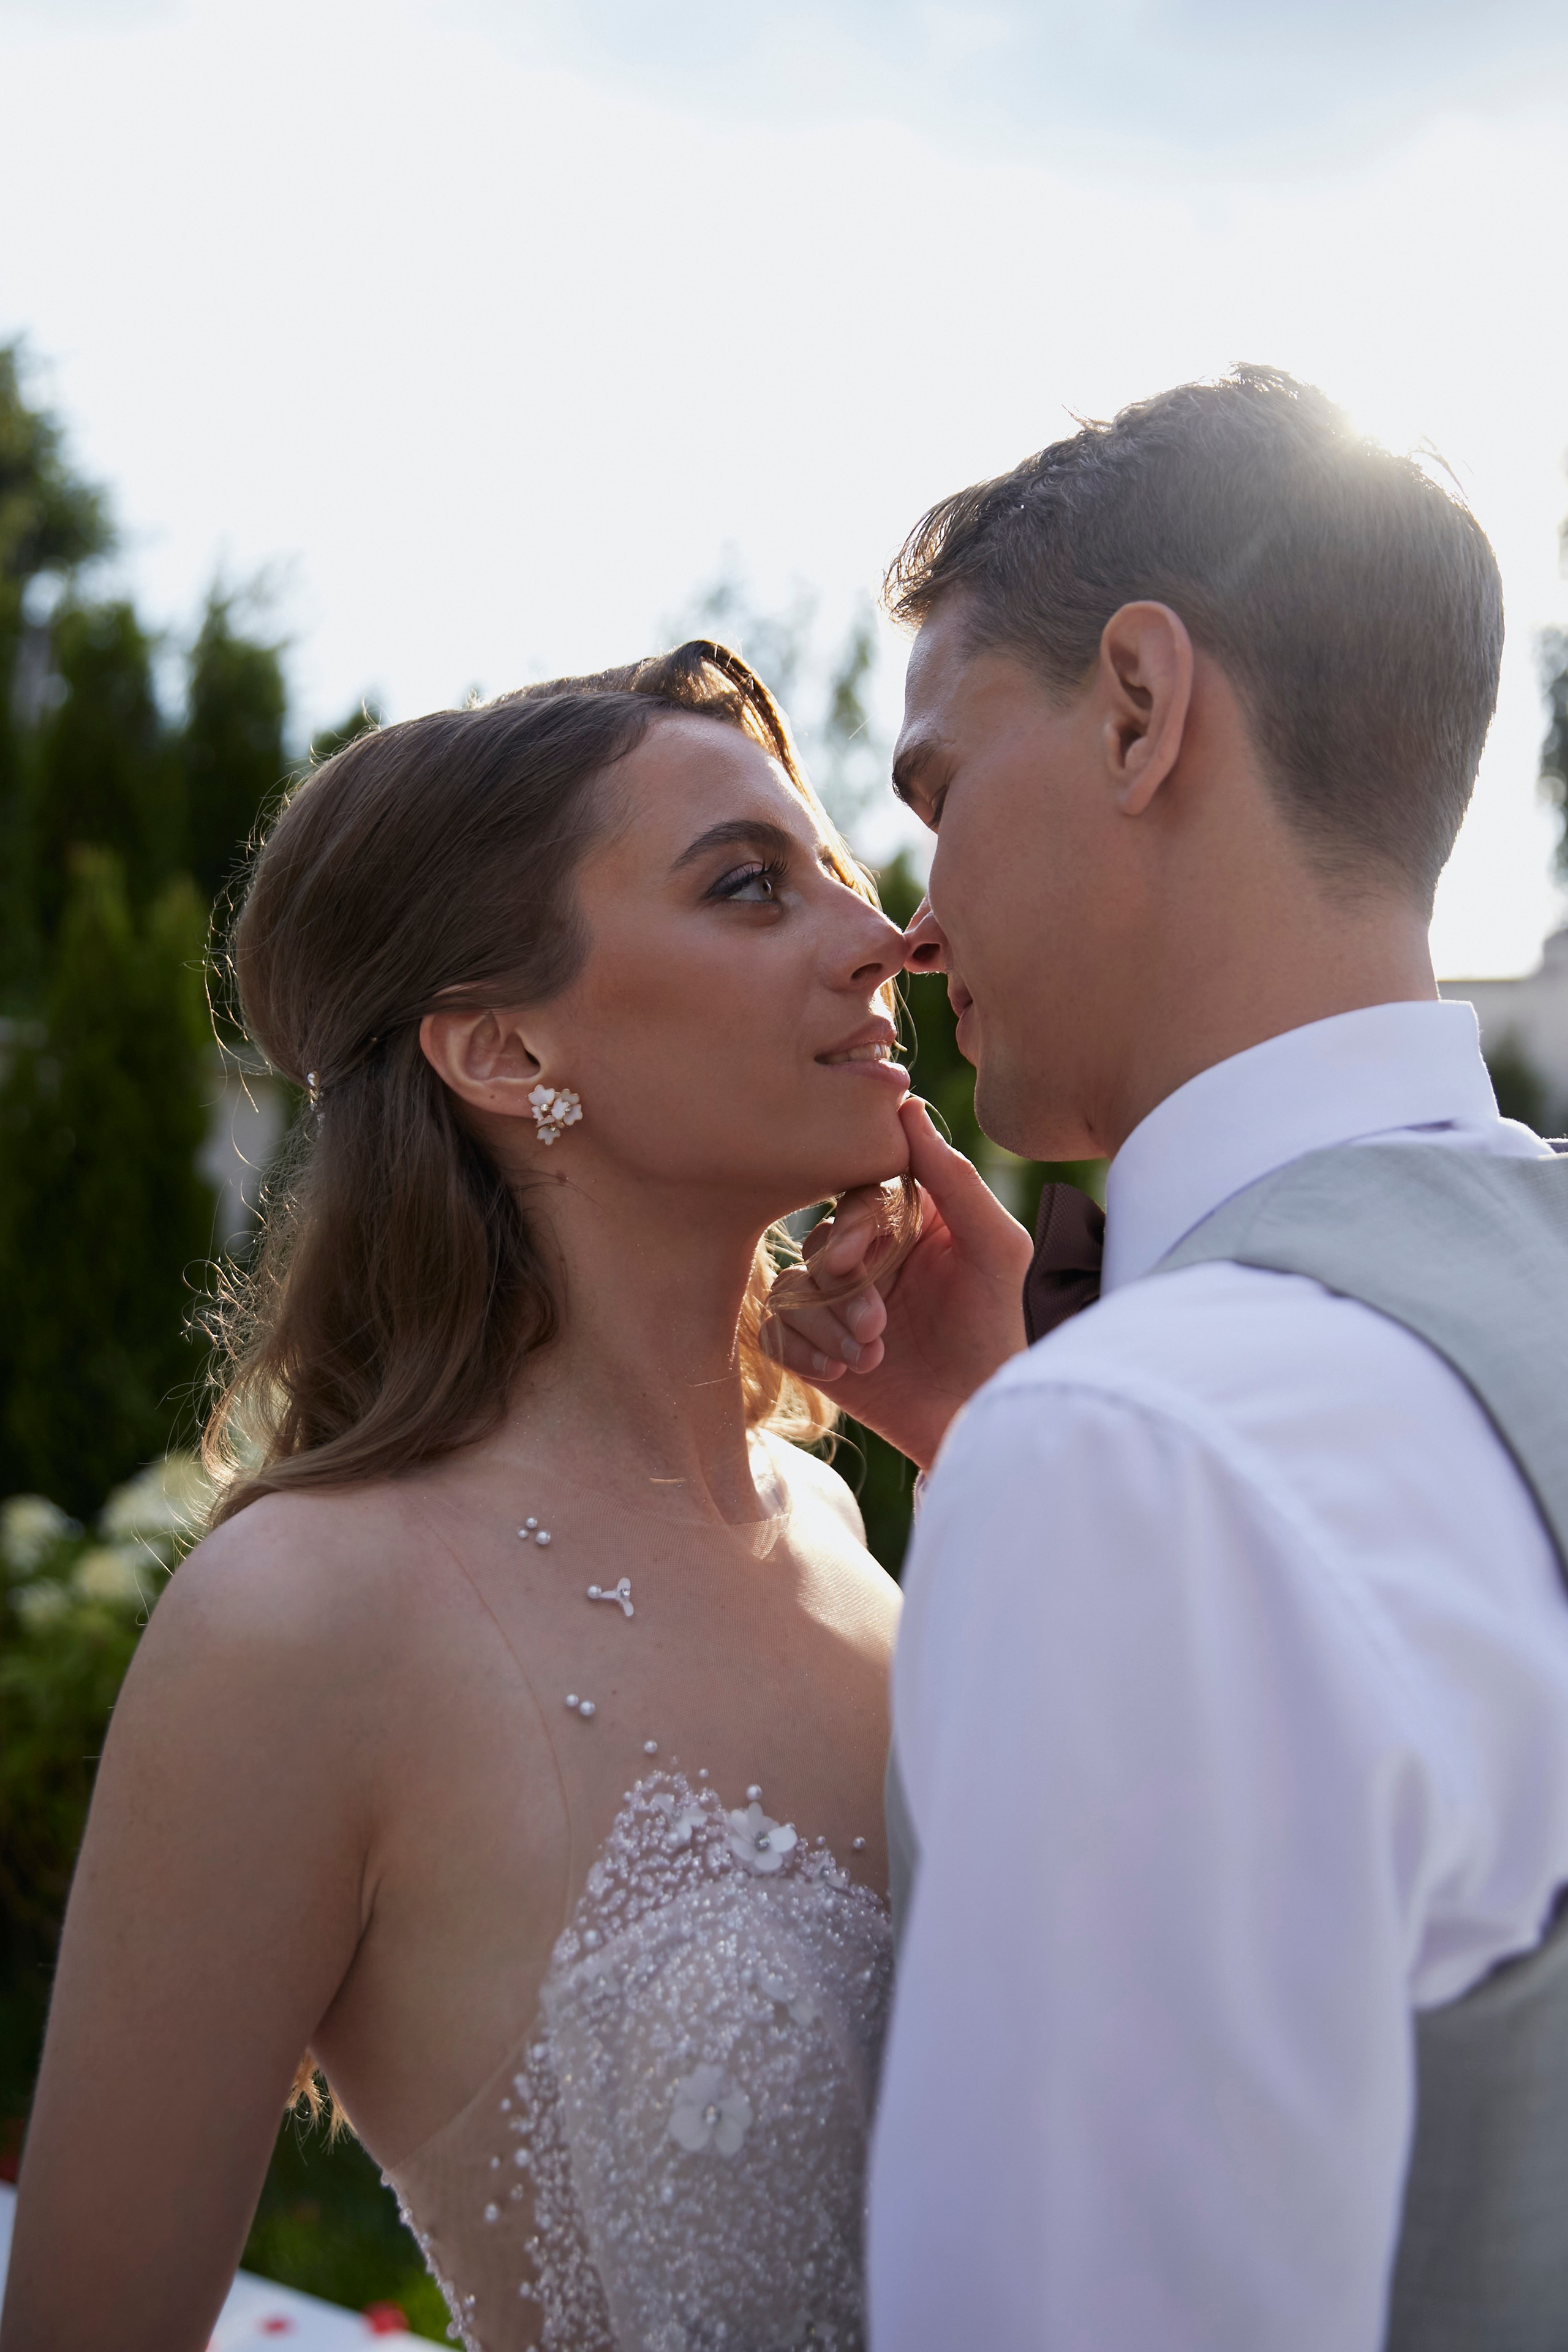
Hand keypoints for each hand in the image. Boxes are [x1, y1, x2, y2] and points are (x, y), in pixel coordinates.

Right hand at [766, 1096, 1033, 1470]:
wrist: (974, 1416)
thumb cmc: (995, 1330)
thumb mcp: (995, 1248)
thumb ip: (956, 1179)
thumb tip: (906, 1106)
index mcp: (907, 1219)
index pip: (859, 1193)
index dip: (853, 1225)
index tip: (856, 1260)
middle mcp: (868, 1252)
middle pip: (821, 1239)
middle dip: (842, 1287)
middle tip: (876, 1325)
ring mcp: (837, 1299)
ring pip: (795, 1285)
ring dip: (828, 1323)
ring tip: (871, 1355)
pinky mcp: (813, 1343)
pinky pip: (776, 1328)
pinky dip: (802, 1349)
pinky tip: (840, 1372)